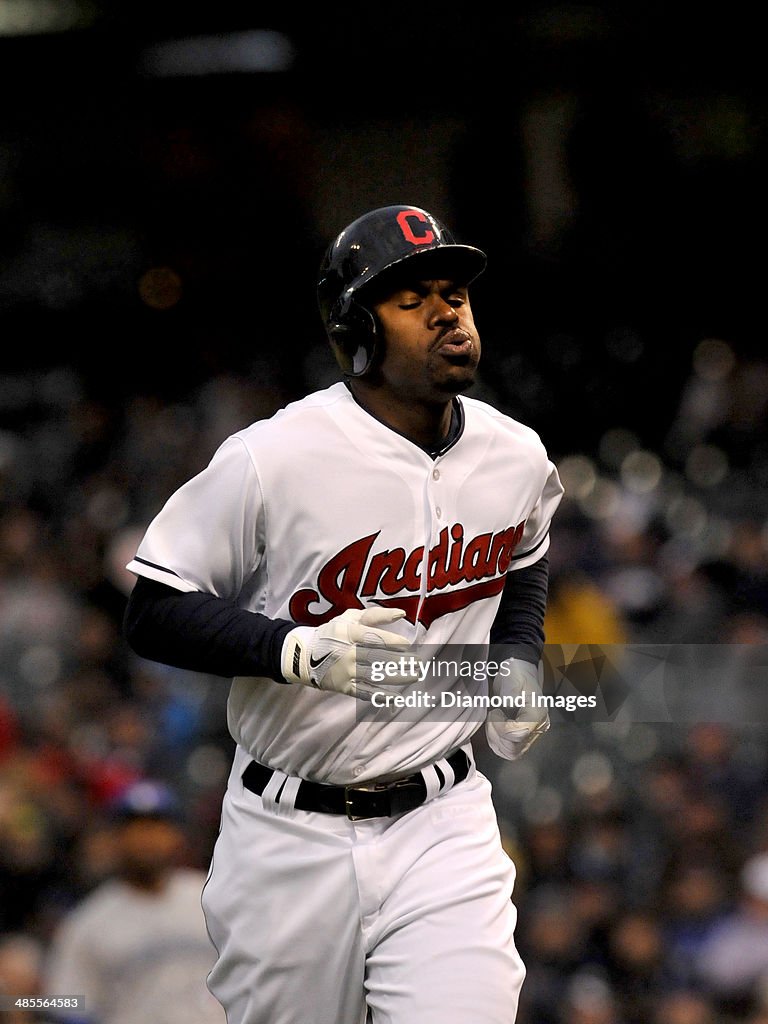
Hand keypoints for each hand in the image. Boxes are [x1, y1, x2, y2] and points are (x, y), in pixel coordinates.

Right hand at [281, 607, 416, 700]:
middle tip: (419, 663)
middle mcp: (347, 652)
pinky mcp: (344, 687)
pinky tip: (398, 698)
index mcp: (348, 632)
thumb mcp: (350, 617)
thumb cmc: (333, 632)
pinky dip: (382, 697)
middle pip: (377, 658)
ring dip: (397, 678)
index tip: (408, 645)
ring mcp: (345, 671)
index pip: (372, 637)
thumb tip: (401, 613)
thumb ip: (376, 615)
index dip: (391, 641)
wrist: (304, 655)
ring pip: (374, 676)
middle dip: (400, 662)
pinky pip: (365, 693)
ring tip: (415, 676)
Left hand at [485, 658, 549, 759]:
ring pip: (511, 753)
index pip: (519, 734)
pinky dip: (497, 743)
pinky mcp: (523, 739)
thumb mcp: (512, 679)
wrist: (519, 675)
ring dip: (495, 740)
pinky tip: (494, 727)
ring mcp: (531, 736)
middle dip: (497, 734)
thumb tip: (508, 707)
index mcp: (537, 713)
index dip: (501, 727)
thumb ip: (510, 694)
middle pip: (514, 748)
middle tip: (493, 715)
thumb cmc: (516, 675)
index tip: (496, 711)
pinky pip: (508, 752)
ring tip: (493, 721)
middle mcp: (538, 728)